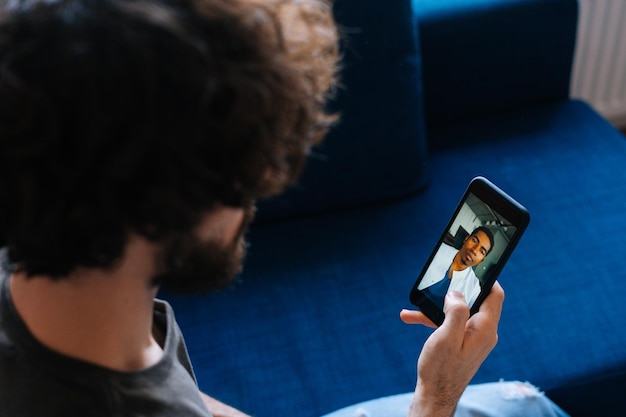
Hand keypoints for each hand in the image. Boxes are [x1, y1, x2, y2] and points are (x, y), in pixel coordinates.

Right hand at [400, 282, 503, 416]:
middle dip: (456, 290)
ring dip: (437, 307)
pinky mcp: (461, 343)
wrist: (434, 396)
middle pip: (476, 300)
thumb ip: (456, 312)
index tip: (472, 265)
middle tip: (443, 279)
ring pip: (458, 312)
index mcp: (485, 329)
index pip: (495, 295)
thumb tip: (457, 294)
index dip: (486, 278)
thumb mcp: (447, 337)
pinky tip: (410, 317)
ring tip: (417, 306)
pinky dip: (433, 319)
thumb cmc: (441, 369)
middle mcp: (482, 332)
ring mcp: (472, 338)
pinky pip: (450, 324)